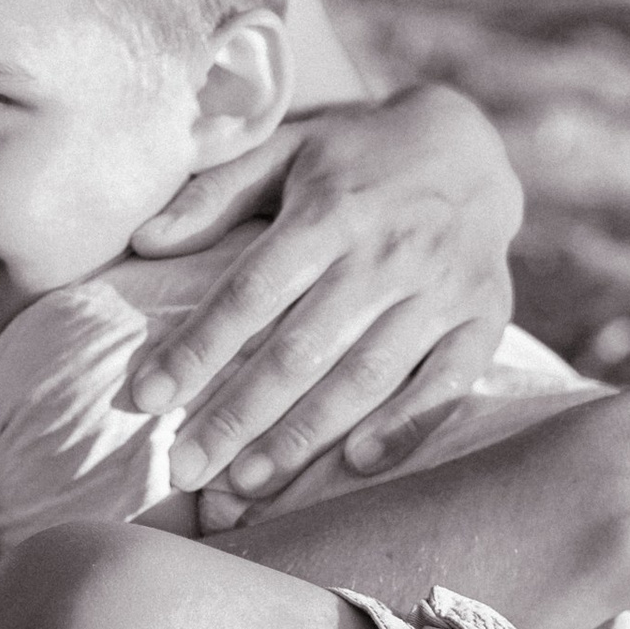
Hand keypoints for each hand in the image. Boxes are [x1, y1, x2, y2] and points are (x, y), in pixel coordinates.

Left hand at [123, 85, 523, 521]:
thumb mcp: (285, 149)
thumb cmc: (354, 158)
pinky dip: (404, 425)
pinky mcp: (484, 316)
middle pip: (302, 348)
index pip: (251, 291)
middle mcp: (387, 251)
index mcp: (330, 209)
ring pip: (366, 375)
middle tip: (189, 469)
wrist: (471, 145)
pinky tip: (355, 464)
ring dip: (305, 435)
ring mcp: (441, 287)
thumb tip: (144, 242)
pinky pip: (446, 382)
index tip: (146, 399)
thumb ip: (215, 195)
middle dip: (239, 414)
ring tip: (248, 483)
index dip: (197, 348)